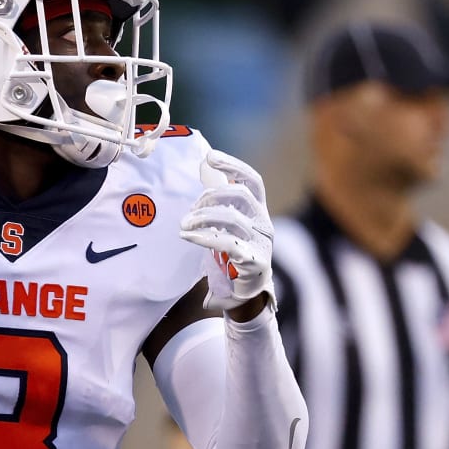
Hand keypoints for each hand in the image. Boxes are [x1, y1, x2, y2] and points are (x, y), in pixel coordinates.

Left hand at [180, 149, 275, 315]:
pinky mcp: (254, 260)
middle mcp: (264, 223)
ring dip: (203, 217)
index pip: (252, 180)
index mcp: (259, 210)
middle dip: (211, 197)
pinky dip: (204, 237)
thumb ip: (220, 204)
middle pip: (240, 196)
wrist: (246, 290)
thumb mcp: (230, 225)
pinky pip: (228, 243)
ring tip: (184, 224)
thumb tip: (202, 173)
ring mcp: (262, 242)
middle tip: (190, 209)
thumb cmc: (234, 252)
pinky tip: (188, 236)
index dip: (233, 166)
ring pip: (232, 218)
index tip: (210, 157)